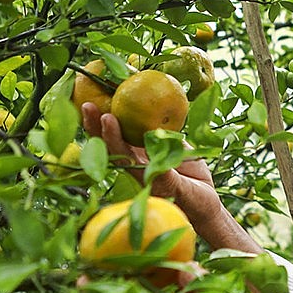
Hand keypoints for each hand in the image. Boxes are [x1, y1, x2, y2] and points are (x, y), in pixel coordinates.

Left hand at [79, 103, 220, 219]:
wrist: (204, 202)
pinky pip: (143, 123)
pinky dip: (134, 108)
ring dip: (110, 112)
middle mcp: (136, 160)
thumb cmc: (192, 203)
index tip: (107, 117)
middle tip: (87, 105)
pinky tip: (128, 90)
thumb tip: (154, 164)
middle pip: (110, 140)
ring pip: (123, 129)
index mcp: (138, 173)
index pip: (119, 153)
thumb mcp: (181, 191)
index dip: (111, 136)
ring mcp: (146, 150)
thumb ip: (167, 177)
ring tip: (99, 92)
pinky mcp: (158, 142)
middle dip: (96, 124)